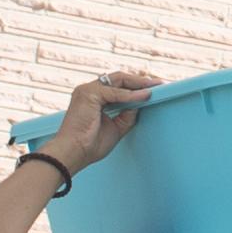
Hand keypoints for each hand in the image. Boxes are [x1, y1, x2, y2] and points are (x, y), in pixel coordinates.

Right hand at [38, 71, 157, 178]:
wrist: (73, 153)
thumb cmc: (89, 145)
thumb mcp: (116, 128)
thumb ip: (128, 114)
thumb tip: (142, 102)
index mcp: (93, 98)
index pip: (117, 86)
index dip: (136, 86)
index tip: (154, 88)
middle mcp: (88, 90)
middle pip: (119, 79)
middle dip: (140, 80)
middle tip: (158, 83)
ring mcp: (87, 90)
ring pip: (118, 80)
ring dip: (138, 83)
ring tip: (155, 87)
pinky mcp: (88, 94)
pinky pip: (115, 92)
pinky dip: (131, 95)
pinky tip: (145, 96)